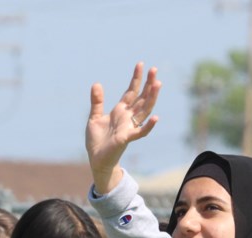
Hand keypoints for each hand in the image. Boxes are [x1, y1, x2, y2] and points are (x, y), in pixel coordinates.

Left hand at [86, 62, 160, 193]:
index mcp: (120, 111)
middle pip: (141, 98)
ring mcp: (129, 127)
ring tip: (157, 84)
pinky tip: (155, 118)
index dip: (136, 78)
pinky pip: (140, 132)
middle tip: (154, 69)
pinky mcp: (127, 138)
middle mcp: (128, 117)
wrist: (96, 158)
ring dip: (151, 98)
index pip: (131, 91)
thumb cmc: (97, 140)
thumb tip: (96, 83)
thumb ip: (97, 102)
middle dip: (148, 84)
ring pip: (144, 110)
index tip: (140, 64)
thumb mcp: (94, 118)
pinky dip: (148, 126)